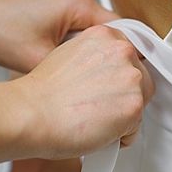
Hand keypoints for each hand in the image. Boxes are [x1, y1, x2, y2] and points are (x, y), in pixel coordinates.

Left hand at [0, 0, 115, 73]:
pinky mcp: (51, 0)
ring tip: (76, 72)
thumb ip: (74, 69)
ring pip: (89, 27)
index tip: (124, 78)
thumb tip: (96, 82)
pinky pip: (74, 22)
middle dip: (102, 54)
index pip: (119, 30)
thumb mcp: (38, 60)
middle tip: (100, 81)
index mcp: (77, 1)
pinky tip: (60, 59)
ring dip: (84, 49)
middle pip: (106, 28)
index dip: (123, 57)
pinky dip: (71, 41)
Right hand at [12, 25, 154, 158]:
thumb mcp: (68, 55)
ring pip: (138, 104)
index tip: (106, 86)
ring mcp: (131, 78)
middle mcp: (122, 51)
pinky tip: (94, 131)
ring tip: (91, 119)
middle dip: (121, 95)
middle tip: (95, 107)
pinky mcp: (134, 106)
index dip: (117, 76)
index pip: (129, 55)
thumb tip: (105, 74)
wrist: (32, 113)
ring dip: (120, 116)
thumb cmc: (41, 93)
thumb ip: (94, 58)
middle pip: (139, 79)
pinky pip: (134, 130)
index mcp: (105, 34)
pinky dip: (118, 137)